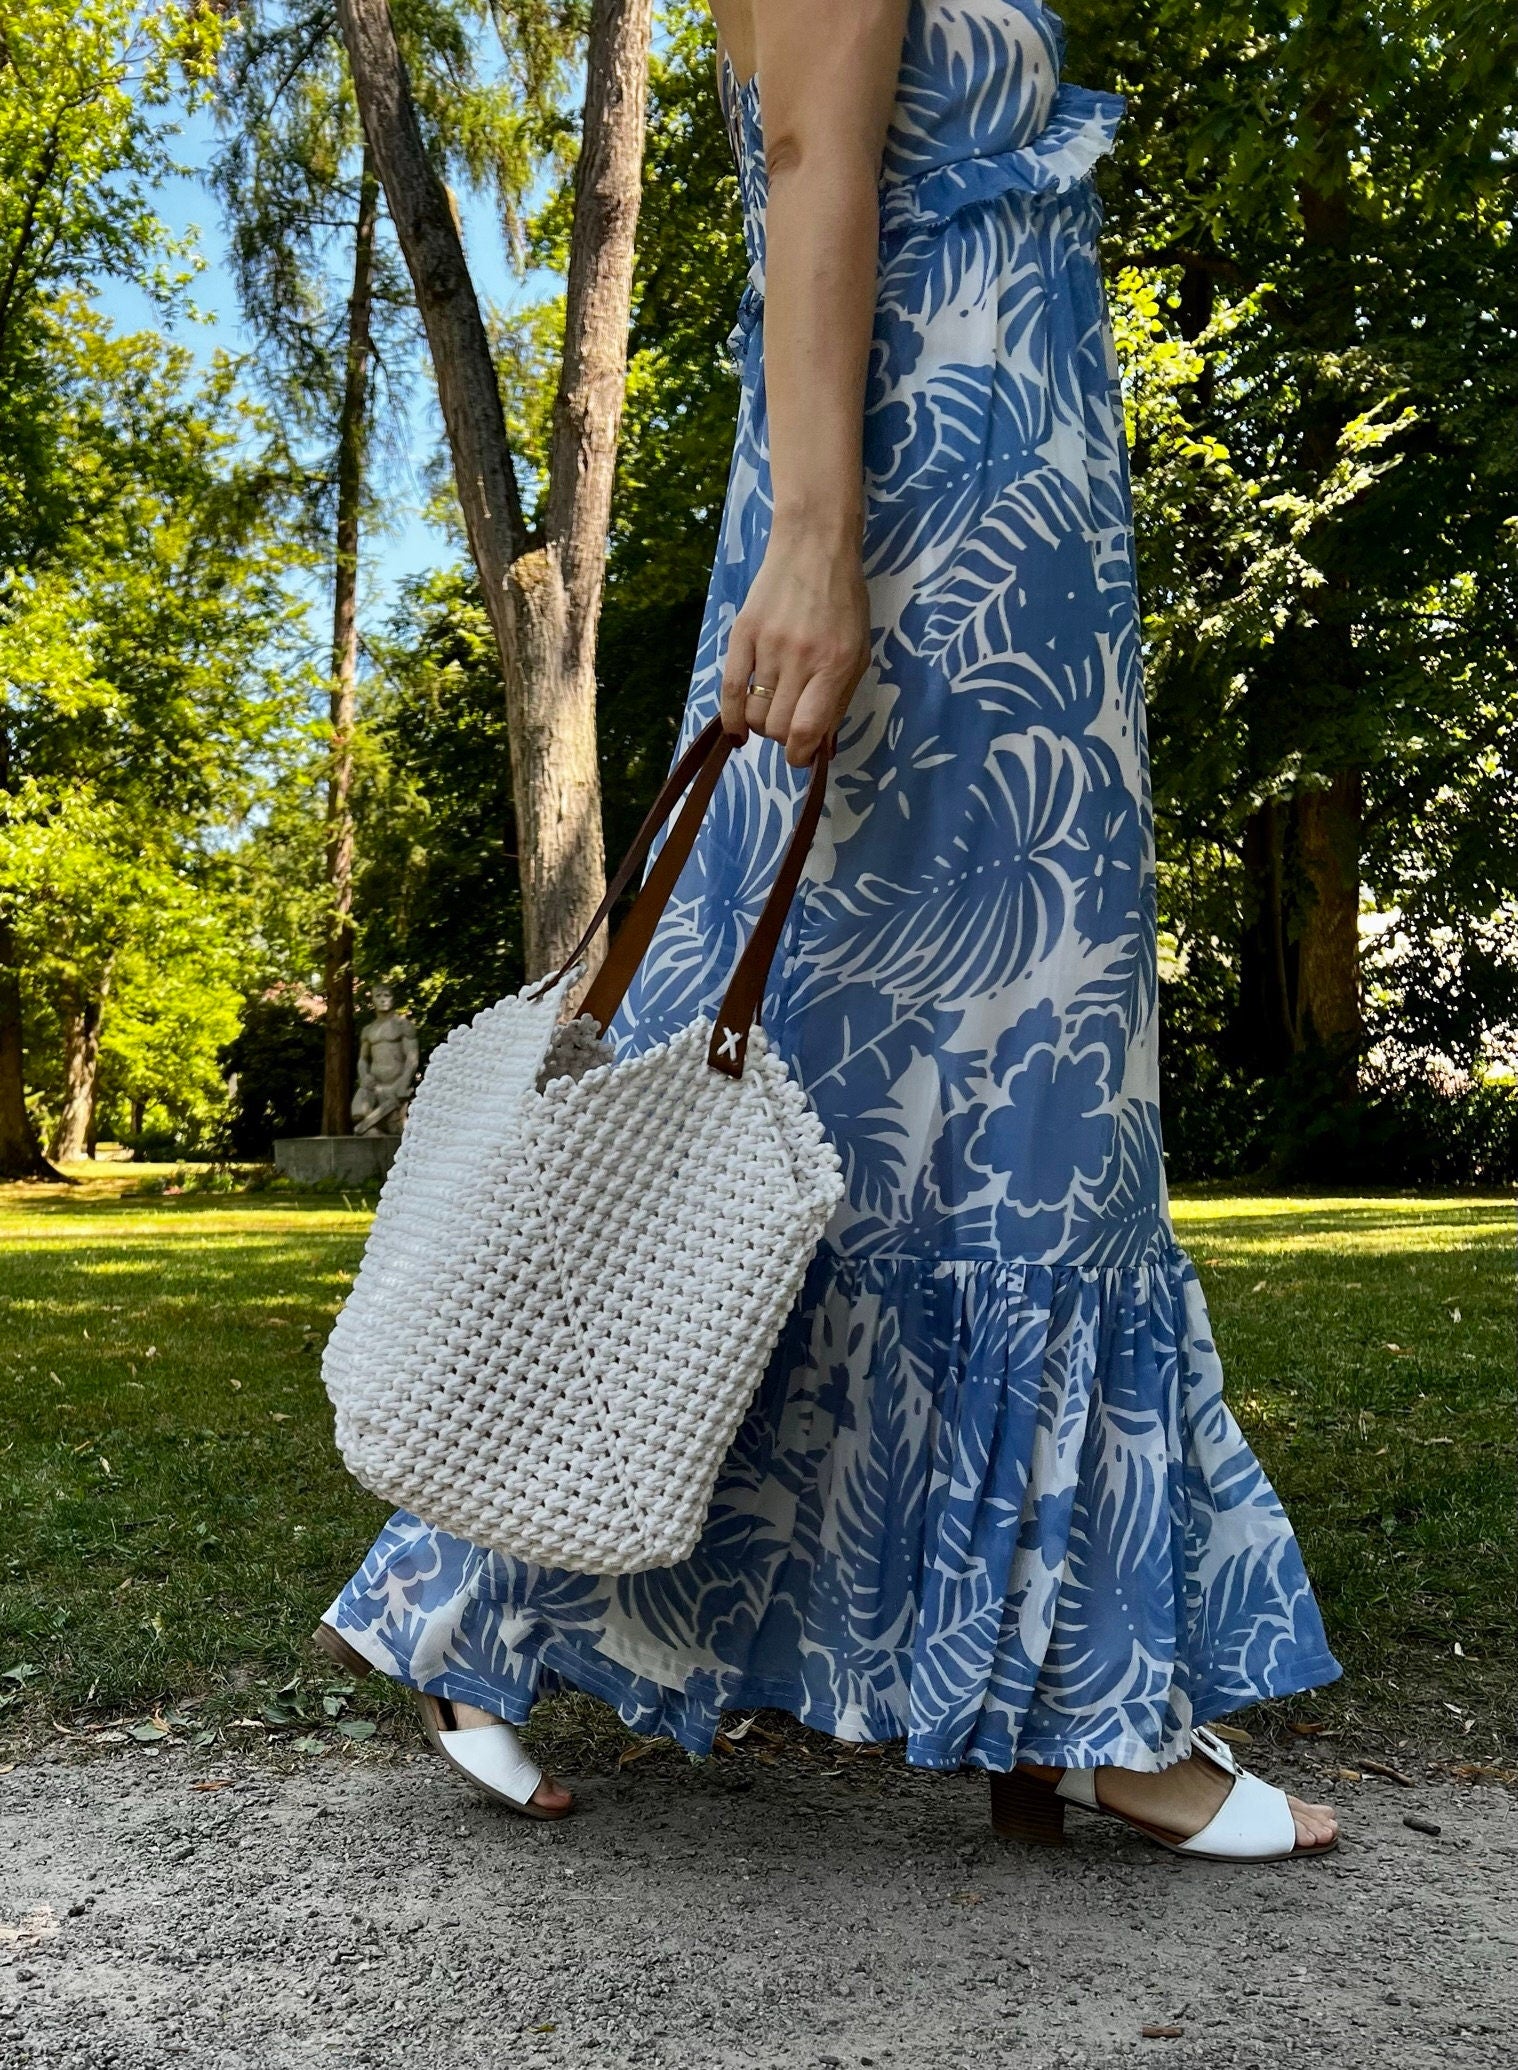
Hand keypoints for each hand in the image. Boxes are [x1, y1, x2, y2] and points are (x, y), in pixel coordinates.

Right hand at [720, 523, 871, 765]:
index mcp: (835, 666)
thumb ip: (839, 700)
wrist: (813, 547)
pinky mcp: (742, 634)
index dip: (800, 755)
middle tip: (790, 724)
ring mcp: (768, 646)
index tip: (801, 756)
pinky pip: (730, 690)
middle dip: (783, 738)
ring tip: (771, 712)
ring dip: (762, 725)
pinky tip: (737, 731)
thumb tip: (819, 746)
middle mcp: (800, 659)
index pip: (806, 729)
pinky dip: (731, 719)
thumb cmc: (843, 602)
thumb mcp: (857, 652)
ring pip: (754, 713)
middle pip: (776, 727)